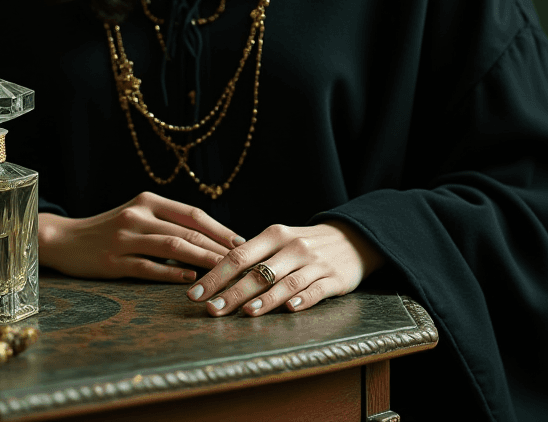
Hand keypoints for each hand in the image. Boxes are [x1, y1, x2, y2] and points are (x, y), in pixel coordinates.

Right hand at [39, 191, 244, 282]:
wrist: (64, 239)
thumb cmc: (108, 229)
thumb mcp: (137, 215)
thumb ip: (166, 221)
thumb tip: (207, 236)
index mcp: (148, 201)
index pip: (192, 214)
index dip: (219, 228)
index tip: (241, 242)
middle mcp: (138, 216)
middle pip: (187, 231)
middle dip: (218, 247)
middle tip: (242, 261)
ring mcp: (125, 238)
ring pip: (174, 248)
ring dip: (203, 260)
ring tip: (224, 272)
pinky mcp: (114, 261)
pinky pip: (149, 268)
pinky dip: (172, 273)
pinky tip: (191, 279)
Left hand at [186, 221, 384, 316]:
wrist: (352, 238)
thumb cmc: (305, 243)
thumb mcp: (279, 240)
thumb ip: (254, 255)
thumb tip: (215, 273)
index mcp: (274, 234)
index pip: (238, 255)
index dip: (215, 275)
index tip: (195, 294)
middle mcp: (292, 246)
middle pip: (258, 271)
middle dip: (233, 292)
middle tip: (212, 310)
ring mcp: (314, 263)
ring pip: (286, 282)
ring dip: (265, 299)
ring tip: (246, 313)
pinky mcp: (335, 279)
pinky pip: (316, 290)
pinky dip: (303, 299)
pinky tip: (290, 309)